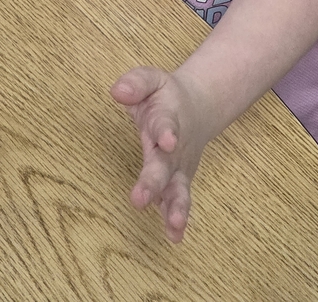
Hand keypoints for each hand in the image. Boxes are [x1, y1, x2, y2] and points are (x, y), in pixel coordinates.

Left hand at [110, 66, 212, 243]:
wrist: (199, 106)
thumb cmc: (166, 96)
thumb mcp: (151, 80)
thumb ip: (135, 83)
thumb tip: (118, 91)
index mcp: (166, 117)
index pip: (166, 124)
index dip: (166, 132)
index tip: (168, 140)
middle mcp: (175, 147)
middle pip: (166, 165)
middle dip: (154, 182)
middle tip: (140, 198)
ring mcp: (179, 166)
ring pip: (178, 188)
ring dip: (176, 207)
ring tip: (174, 225)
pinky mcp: (179, 181)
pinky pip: (178, 200)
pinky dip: (177, 218)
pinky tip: (174, 237)